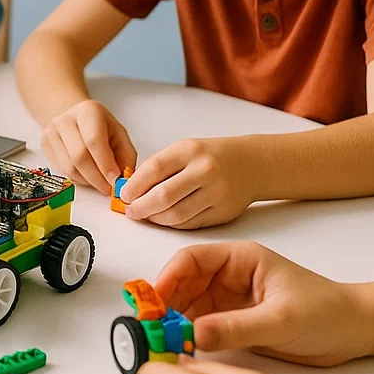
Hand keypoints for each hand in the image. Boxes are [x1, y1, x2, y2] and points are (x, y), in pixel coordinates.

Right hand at [40, 99, 134, 191]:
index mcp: (88, 111)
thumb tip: (124, 180)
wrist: (76, 119)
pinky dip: (77, 179)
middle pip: (79, 156)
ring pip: (69, 167)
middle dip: (97, 178)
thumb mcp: (119, 135)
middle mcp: (66, 119)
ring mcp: (51, 131)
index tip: (115, 180)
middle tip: (108, 188)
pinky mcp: (45, 144)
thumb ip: (125, 156)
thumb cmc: (100, 127)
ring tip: (99, 181)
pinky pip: (62, 170)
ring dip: (88, 181)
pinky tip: (87, 175)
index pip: (94, 140)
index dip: (105, 164)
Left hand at [120, 136, 255, 227]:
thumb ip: (160, 166)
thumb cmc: (210, 156)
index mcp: (190, 151)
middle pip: (164, 196)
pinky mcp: (222, 213)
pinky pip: (190, 224)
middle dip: (141, 207)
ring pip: (176, 215)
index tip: (123, 193)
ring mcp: (216, 194)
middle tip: (130, 210)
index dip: (134, 185)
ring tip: (145, 215)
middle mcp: (204, 171)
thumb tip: (131, 187)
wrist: (250, 164)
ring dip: (155, 218)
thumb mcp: (185, 149)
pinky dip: (172, 224)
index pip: (154, 169)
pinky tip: (163, 219)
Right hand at [153, 241, 369, 365]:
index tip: (155, 301)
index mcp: (239, 259)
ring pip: (188, 306)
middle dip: (165, 302)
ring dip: (174, 321)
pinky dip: (188, 336)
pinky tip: (181, 348)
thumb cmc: (326, 312)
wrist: (354, 332)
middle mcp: (228, 276)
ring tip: (163, 340)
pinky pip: (201, 326)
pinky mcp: (232, 323)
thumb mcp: (281, 319)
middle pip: (184, 283)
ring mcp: (229, 300)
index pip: (192, 259)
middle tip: (152, 327)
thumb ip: (237, 327)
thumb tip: (194, 334)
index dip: (169, 277)